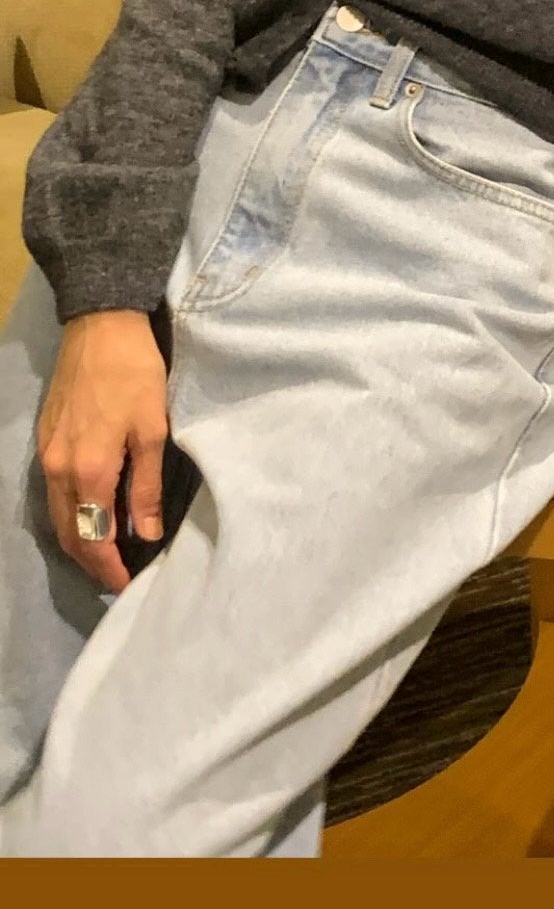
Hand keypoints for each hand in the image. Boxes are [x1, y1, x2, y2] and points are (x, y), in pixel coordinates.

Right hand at [36, 309, 169, 592]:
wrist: (100, 325)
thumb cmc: (135, 374)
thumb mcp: (153, 429)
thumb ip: (147, 486)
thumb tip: (146, 533)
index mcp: (89, 470)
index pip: (93, 537)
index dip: (109, 566)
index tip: (127, 584)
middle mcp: (59, 469)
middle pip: (69, 533)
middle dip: (91, 561)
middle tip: (118, 576)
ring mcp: (47, 454)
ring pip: (58, 514)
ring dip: (79, 539)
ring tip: (109, 551)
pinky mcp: (45, 439)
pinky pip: (54, 492)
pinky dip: (72, 513)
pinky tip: (93, 513)